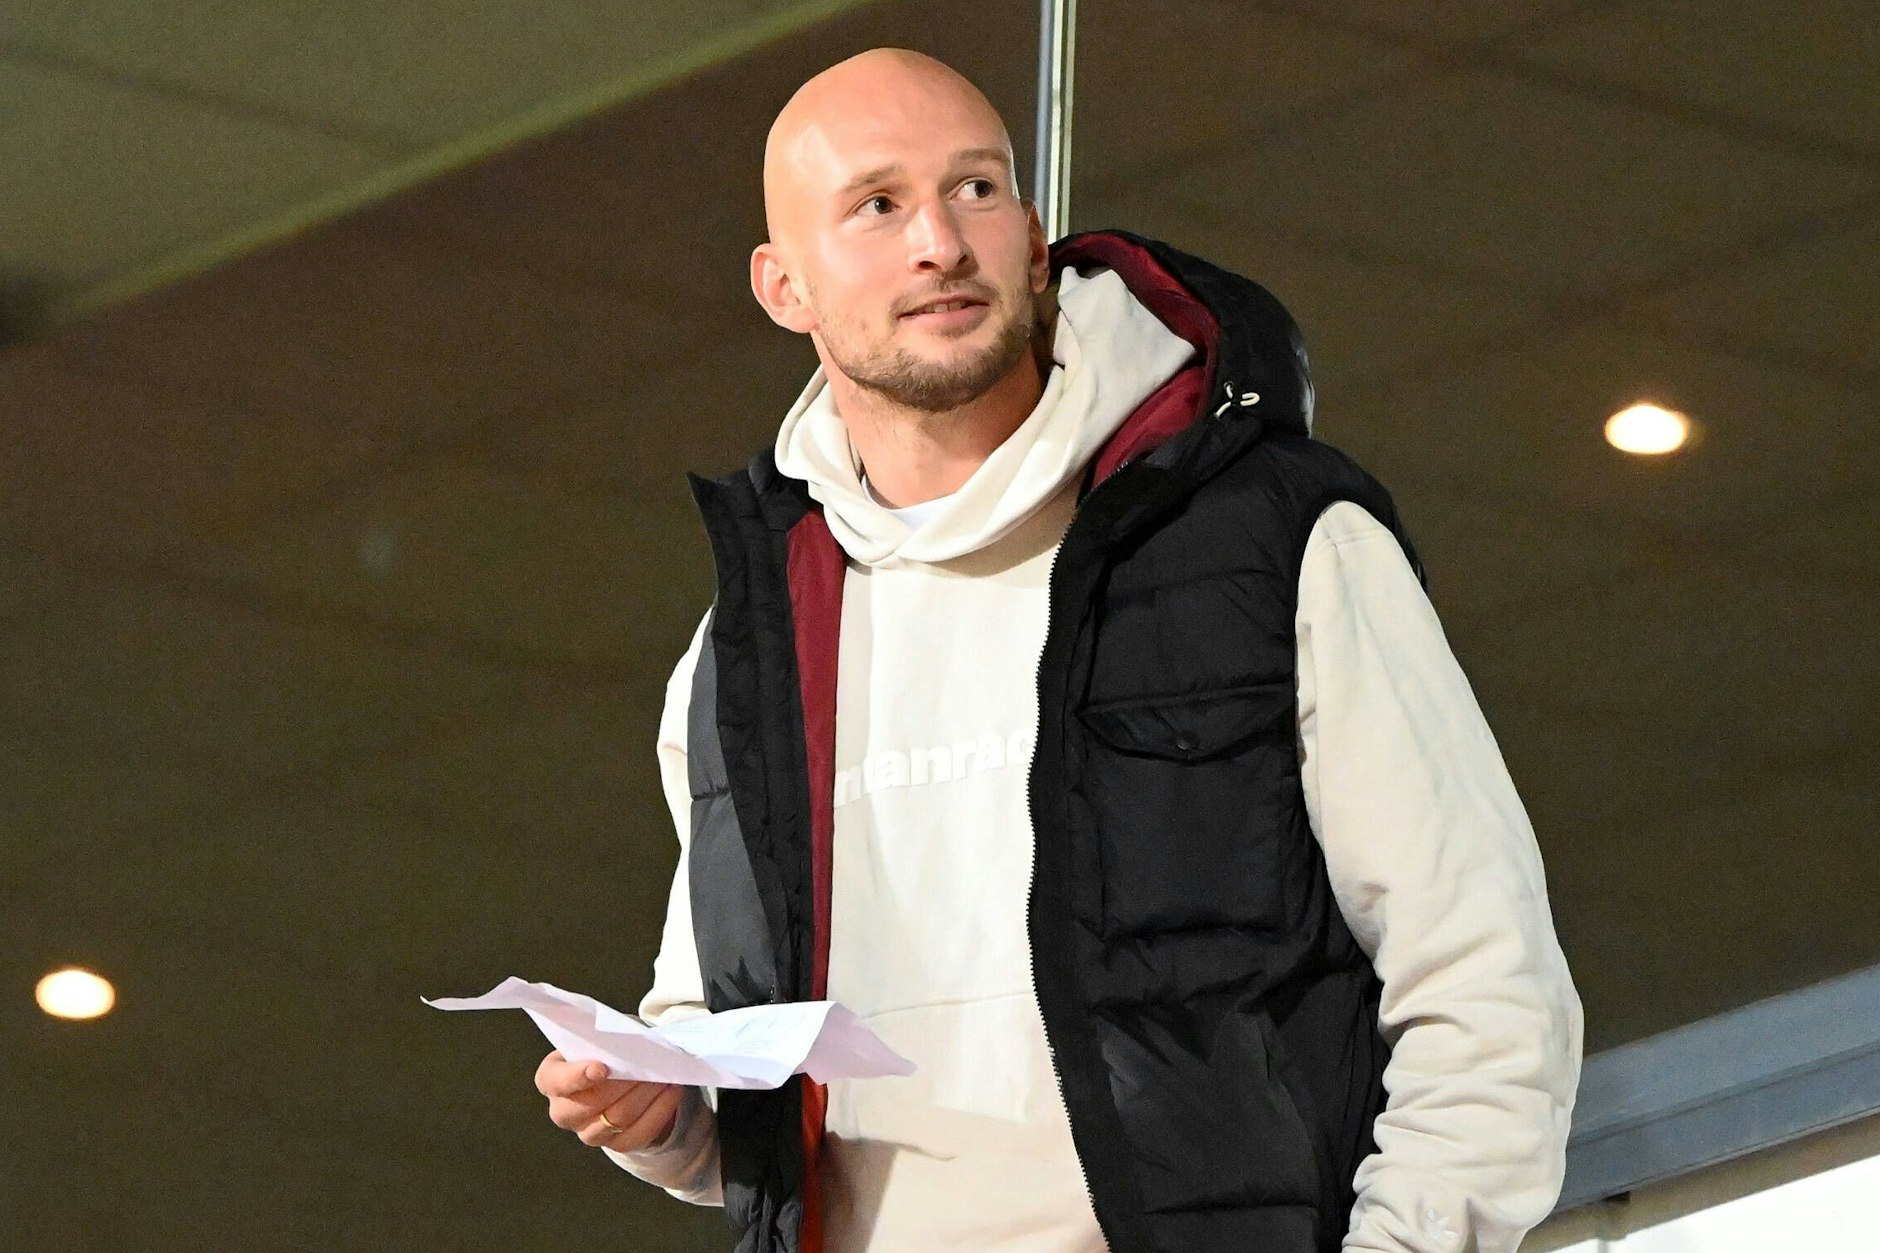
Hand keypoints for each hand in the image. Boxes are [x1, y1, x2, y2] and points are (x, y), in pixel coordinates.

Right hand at [535, 1050, 681, 1150]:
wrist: (625, 1076)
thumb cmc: (609, 1051)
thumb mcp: (603, 1037)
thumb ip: (608, 1040)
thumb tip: (632, 1044)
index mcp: (551, 1079)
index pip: (554, 1081)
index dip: (576, 1076)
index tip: (602, 1068)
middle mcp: (563, 1111)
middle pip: (590, 1103)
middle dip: (622, 1083)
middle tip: (647, 1065)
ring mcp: (588, 1132)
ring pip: (619, 1118)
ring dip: (645, 1094)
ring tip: (665, 1074)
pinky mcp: (615, 1145)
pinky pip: (638, 1134)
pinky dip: (659, 1111)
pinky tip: (672, 1090)